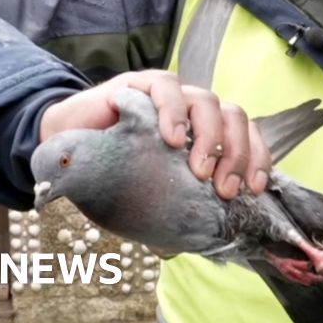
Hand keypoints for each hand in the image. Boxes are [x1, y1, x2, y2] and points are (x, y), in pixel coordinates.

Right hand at [39, 70, 270, 198]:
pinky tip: (171, 137)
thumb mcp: (156, 189)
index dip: (257, 159)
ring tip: (197, 170)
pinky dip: (174, 111)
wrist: (64, 150)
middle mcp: (194, 111)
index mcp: (206, 132)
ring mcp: (170, 95)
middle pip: (235, 117)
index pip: (247, 136)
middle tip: (223, 188)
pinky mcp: (140, 84)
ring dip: (210, 137)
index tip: (254, 189)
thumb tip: (209, 238)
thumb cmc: (117, 172)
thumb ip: (182, 200)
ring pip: (208, 101)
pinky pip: (167, 87)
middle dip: (237, 154)